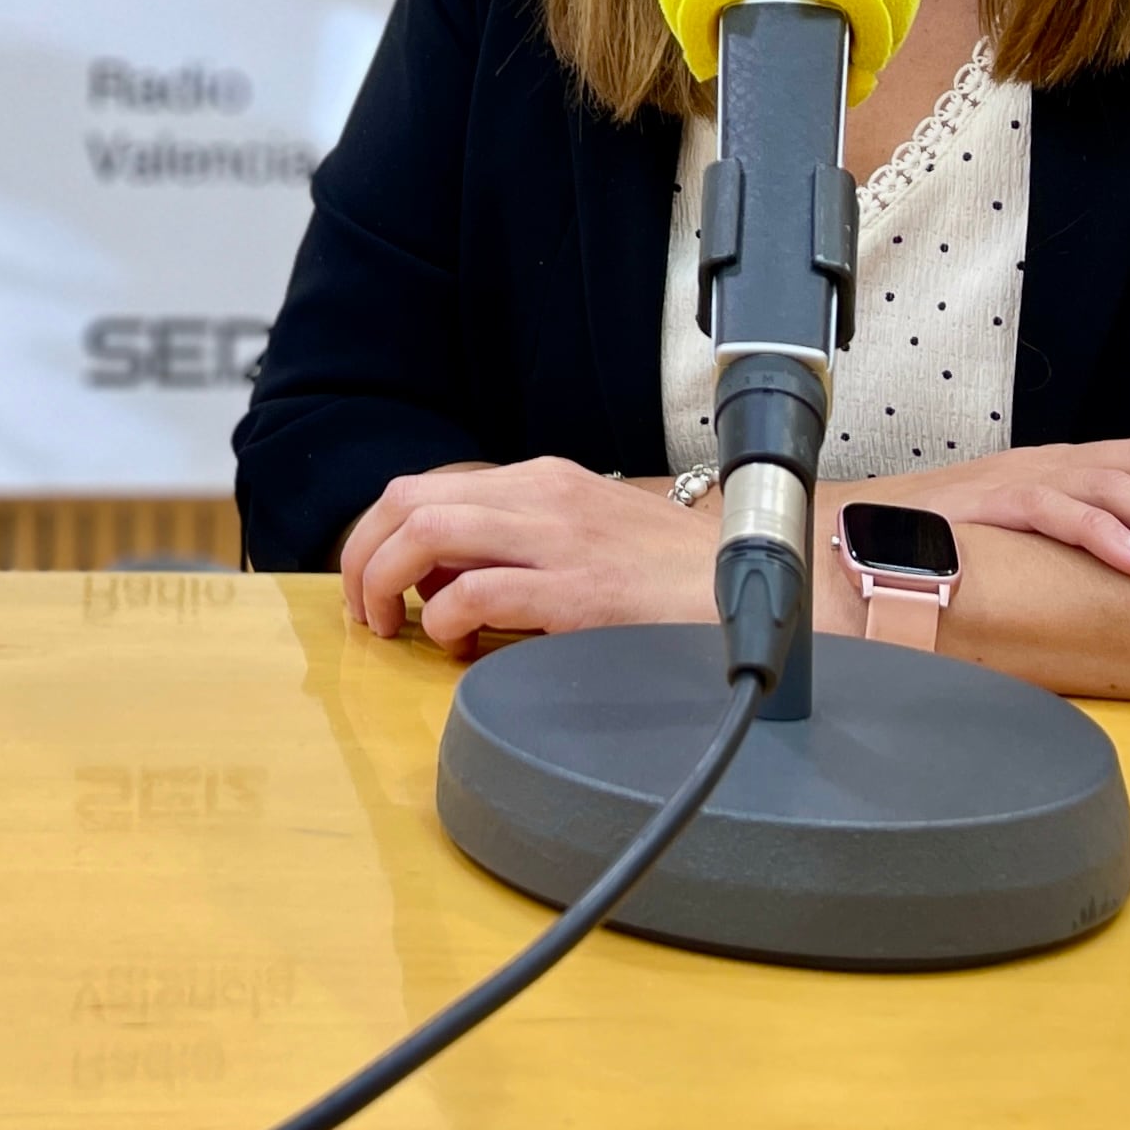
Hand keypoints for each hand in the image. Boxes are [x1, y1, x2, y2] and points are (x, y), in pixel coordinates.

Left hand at [340, 458, 715, 655]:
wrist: (765, 588)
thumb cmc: (677, 576)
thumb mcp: (590, 535)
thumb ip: (522, 544)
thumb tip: (446, 582)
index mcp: (543, 480)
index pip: (426, 488)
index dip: (380, 536)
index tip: (375, 583)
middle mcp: (543, 496)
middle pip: (409, 501)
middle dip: (365, 554)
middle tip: (367, 611)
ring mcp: (559, 541)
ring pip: (427, 533)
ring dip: (386, 581)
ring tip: (394, 627)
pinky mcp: (578, 593)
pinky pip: (476, 593)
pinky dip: (446, 622)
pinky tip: (460, 649)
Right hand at [870, 435, 1129, 586]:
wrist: (868, 532)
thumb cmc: (970, 540)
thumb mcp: (1054, 531)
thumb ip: (1112, 536)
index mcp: (1091, 464)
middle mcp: (1072, 462)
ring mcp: (1034, 479)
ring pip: (1128, 488)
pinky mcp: (994, 507)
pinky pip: (1057, 515)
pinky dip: (1105, 537)